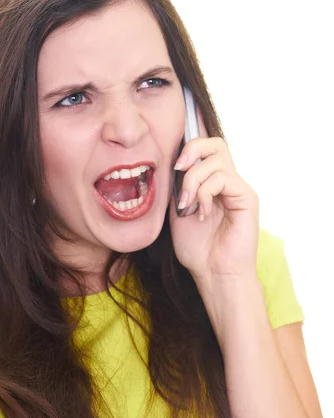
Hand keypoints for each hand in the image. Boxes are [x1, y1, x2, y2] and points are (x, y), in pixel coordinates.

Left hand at [169, 136, 259, 289]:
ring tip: (187, 205)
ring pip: (215, 161)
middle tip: (179, 169)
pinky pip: (223, 179)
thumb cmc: (198, 249)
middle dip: (193, 150)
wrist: (213, 274)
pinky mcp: (246, 198)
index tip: (173, 167)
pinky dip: (205, 193)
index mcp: (212, 183)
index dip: (189, 149)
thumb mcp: (178, 212)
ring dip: (193, 180)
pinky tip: (202, 213)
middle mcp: (228, 182)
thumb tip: (172, 166)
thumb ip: (178, 187)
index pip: (206, 149)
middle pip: (216, 144)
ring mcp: (238, 189)